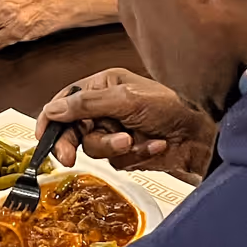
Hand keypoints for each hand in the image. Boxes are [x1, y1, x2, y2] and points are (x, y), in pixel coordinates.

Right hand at [35, 68, 217, 180]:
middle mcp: (106, 108)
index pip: (65, 102)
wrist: (203, 134)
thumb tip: (52, 110)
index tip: (43, 137)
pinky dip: (135, 154)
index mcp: (102, 87)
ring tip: (135, 140)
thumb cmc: (172, 106)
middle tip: (68, 158)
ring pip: (94, 148)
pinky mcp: (129, 151)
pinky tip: (155, 145)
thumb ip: (86, 105)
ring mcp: (117, 130)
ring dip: (114, 147)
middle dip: (75, 143)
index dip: (51, 120)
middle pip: (74, 130)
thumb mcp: (126, 100)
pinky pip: (117, 160)